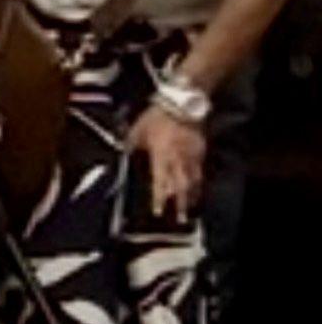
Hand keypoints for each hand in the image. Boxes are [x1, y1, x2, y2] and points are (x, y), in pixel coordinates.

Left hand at [130, 104, 207, 221]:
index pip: (160, 183)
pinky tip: (197, 186)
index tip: (157, 211)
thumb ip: (131, 145)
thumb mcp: (137, 131)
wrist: (181, 105)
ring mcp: (192, 157)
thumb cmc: (157, 118)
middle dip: (180, 204)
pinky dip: (198, 181)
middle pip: (180, 188)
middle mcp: (178, 161)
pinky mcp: (201, 151)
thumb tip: (123, 152)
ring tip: (189, 207)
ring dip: (190, 196)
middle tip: (180, 218)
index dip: (158, 199)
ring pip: (193, 182)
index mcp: (161, 158)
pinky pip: (200, 171)